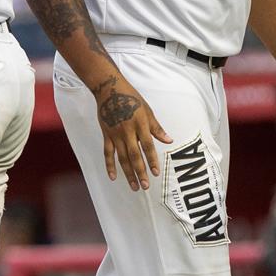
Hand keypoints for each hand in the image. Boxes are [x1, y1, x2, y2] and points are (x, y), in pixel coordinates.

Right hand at [94, 73, 171, 189]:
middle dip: (140, 172)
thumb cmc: (131, 98)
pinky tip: (113, 177)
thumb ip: (157, 128)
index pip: (148, 146)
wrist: (109, 89)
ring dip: (128, 173)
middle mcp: (127, 131)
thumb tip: (169, 140)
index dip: (152, 160)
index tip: (156, 173)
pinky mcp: (106, 135)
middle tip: (145, 186)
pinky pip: (108, 153)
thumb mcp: (148, 111)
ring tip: (134, 186)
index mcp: (140, 124)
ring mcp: (115, 134)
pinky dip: (110, 165)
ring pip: (122, 158)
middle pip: (134, 155)